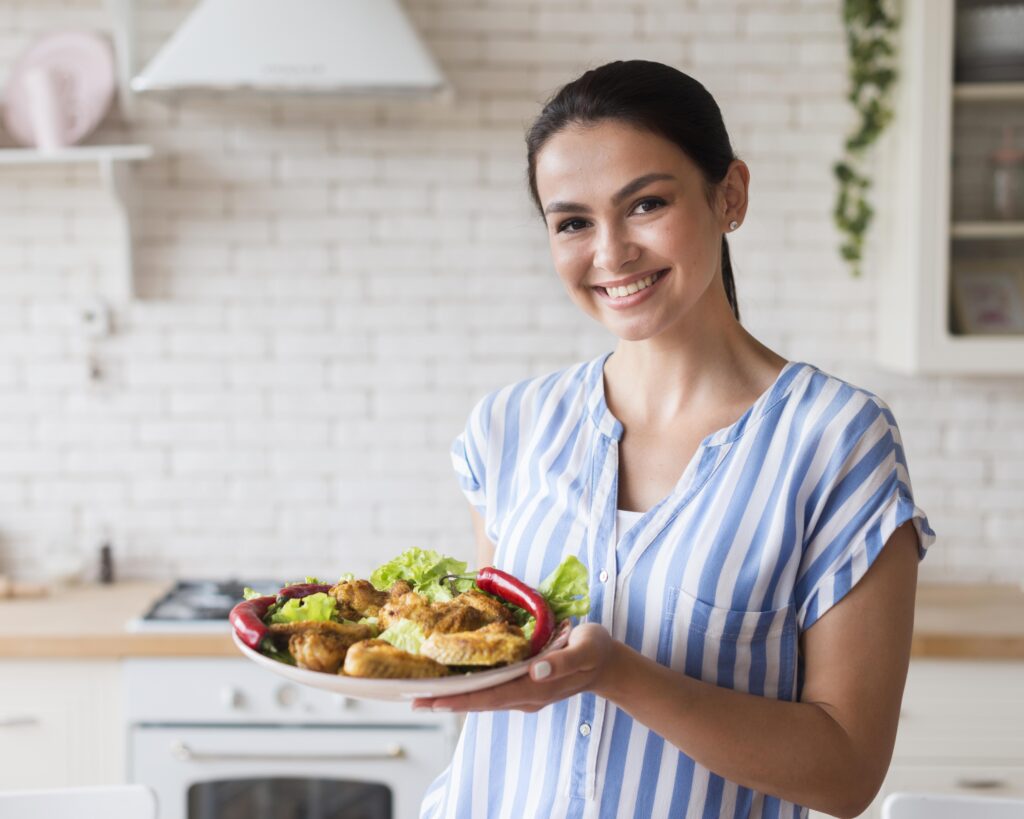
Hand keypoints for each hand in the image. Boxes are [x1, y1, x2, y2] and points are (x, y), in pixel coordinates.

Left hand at [412, 623, 616, 712]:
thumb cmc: (596, 651)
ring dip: (454, 698)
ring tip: (423, 695)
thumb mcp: (587, 648)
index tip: (434, 700)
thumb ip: (564, 661)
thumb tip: (535, 669)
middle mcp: (526, 695)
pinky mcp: (524, 686)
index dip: (462, 699)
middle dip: (447, 701)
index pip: (492, 696)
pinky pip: (491, 691)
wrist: (608, 664)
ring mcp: (525, 694)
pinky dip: (469, 689)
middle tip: (413, 699)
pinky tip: (453, 684)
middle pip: (480, 702)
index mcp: (537, 687)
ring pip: (483, 699)